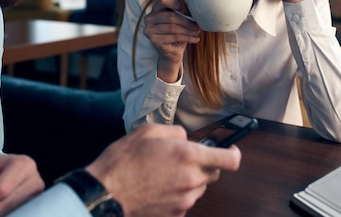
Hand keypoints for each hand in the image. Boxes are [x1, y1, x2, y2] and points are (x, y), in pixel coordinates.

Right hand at [85, 124, 240, 216]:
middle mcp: (191, 180)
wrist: (106, 193)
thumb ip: (175, 132)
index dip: (234, 153)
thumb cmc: (123, 161)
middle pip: (213, 173)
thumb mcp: (148, 132)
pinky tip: (158, 187)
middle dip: (203, 164)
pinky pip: (185, 201)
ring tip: (163, 174)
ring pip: (199, 187)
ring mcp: (184, 200)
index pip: (230, 159)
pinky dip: (177, 194)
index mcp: (188, 156)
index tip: (231, 150)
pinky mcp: (175, 214)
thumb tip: (186, 139)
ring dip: (189, 179)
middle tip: (181, 159)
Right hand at [143, 0, 199, 81]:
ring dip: (188, 30)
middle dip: (187, 21)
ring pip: (173, 27)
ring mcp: (149, 30)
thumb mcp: (179, 16)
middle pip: (171, 16)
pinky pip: (173, 37)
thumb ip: (178, 2)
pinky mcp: (153, 40)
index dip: (177, 2)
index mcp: (155, 8)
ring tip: (198, 32)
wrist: (172, 52)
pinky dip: (187, 38)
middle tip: (198, 25)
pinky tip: (195, 39)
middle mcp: (149, 18)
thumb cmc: (177, 32)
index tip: (190, 9)